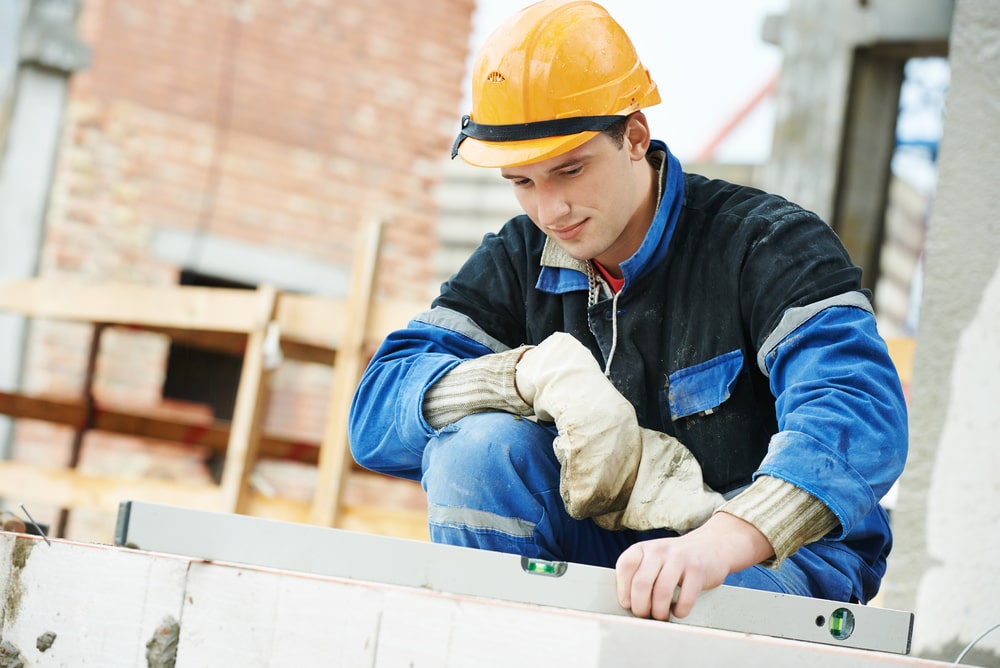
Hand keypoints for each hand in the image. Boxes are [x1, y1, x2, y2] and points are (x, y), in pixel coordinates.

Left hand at [615, 512, 773, 619]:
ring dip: (659, 612)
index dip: (624, 589)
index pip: (625, 566)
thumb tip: (628, 604)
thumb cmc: (676, 560)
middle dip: (640, 607)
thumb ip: (639, 575)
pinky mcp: (697, 570)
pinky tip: (678, 611)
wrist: (712, 545)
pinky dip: (680, 611)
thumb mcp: (653, 559)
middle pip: (641, 583)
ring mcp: (679, 558)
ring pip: (662, 592)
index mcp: (643, 547)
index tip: (627, 604)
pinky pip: (685, 598)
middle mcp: (659, 549)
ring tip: (661, 616)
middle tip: (644, 615)